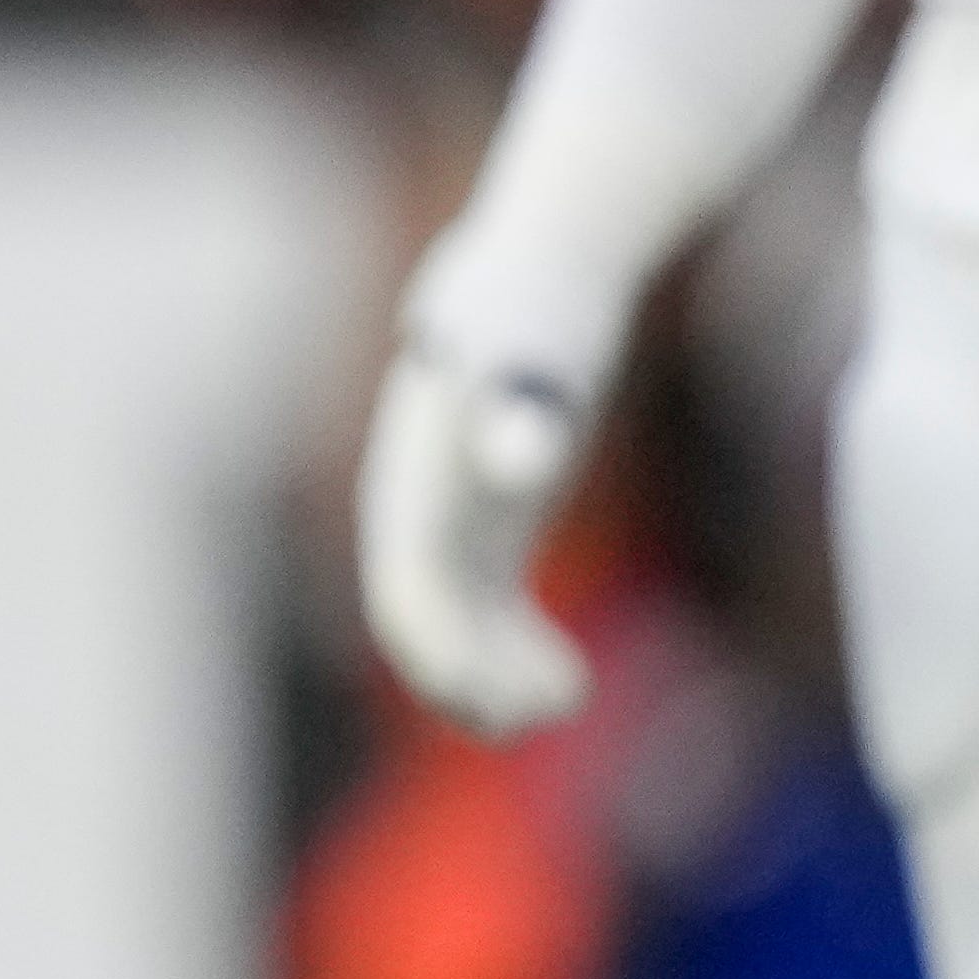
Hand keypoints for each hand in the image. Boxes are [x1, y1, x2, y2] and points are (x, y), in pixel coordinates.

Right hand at [356, 305, 598, 740]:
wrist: (536, 278)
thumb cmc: (537, 315)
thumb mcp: (534, 355)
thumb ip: (522, 412)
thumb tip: (521, 460)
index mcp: (408, 486)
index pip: (406, 590)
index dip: (440, 651)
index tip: (488, 694)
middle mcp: (413, 516)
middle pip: (423, 626)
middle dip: (473, 681)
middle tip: (556, 700)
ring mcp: (447, 527)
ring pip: (455, 634)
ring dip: (499, 680)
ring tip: (572, 692)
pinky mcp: (487, 533)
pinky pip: (487, 617)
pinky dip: (520, 655)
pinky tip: (573, 675)